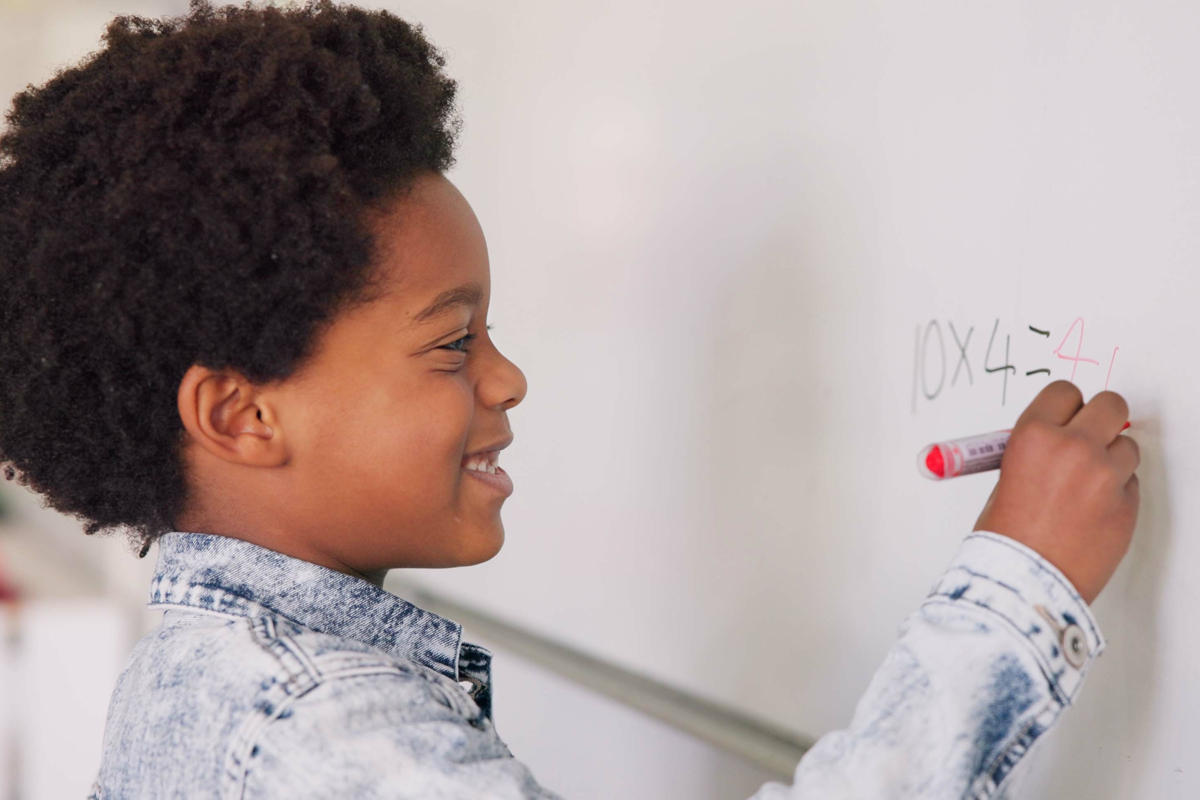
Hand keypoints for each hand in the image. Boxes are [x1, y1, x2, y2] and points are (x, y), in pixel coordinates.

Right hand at [974, 380, 1139, 604]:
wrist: (1023, 582)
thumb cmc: (1005, 537)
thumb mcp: (1005, 478)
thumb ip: (1037, 451)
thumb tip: (1058, 436)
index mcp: (1033, 436)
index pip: (1064, 392)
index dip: (1065, 406)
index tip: (1064, 418)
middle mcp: (1074, 447)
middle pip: (1110, 405)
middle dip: (1100, 419)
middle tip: (1089, 437)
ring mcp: (1105, 476)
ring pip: (1127, 446)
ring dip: (1111, 459)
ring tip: (1086, 486)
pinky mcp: (1127, 505)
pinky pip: (1130, 483)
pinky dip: (1116, 492)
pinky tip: (1091, 512)